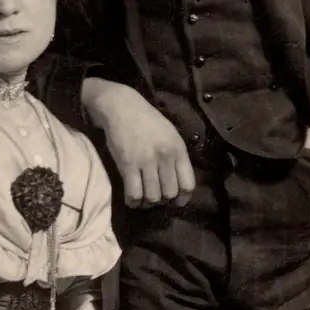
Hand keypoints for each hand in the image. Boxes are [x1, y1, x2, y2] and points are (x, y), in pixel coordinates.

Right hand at [82, 78, 195, 208]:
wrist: (122, 107)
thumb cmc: (147, 120)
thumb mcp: (170, 134)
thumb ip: (177, 156)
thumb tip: (179, 182)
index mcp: (178, 149)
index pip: (188, 184)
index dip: (183, 198)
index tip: (176, 202)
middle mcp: (165, 157)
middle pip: (170, 193)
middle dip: (163, 200)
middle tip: (156, 197)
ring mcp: (146, 162)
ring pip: (153, 197)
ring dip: (148, 203)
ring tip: (144, 199)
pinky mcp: (127, 165)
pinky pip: (134, 194)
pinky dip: (134, 202)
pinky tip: (132, 199)